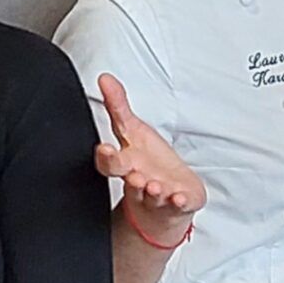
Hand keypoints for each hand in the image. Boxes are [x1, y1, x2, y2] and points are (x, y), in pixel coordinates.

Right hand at [94, 74, 205, 235]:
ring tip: (154, 186)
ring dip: (153, 190)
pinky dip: (178, 201)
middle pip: (129, 180)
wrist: (161, 203)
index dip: (106, 156)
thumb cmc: (145, 162)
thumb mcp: (132, 131)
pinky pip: (177, 204)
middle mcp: (138, 182)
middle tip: (133, 175)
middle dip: (130, 177)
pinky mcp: (177, 203)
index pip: (110, 161)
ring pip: (152, 194)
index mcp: (126, 163)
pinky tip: (179, 197)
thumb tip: (105, 78)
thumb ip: (118, 106)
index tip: (105, 149)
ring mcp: (157, 195)